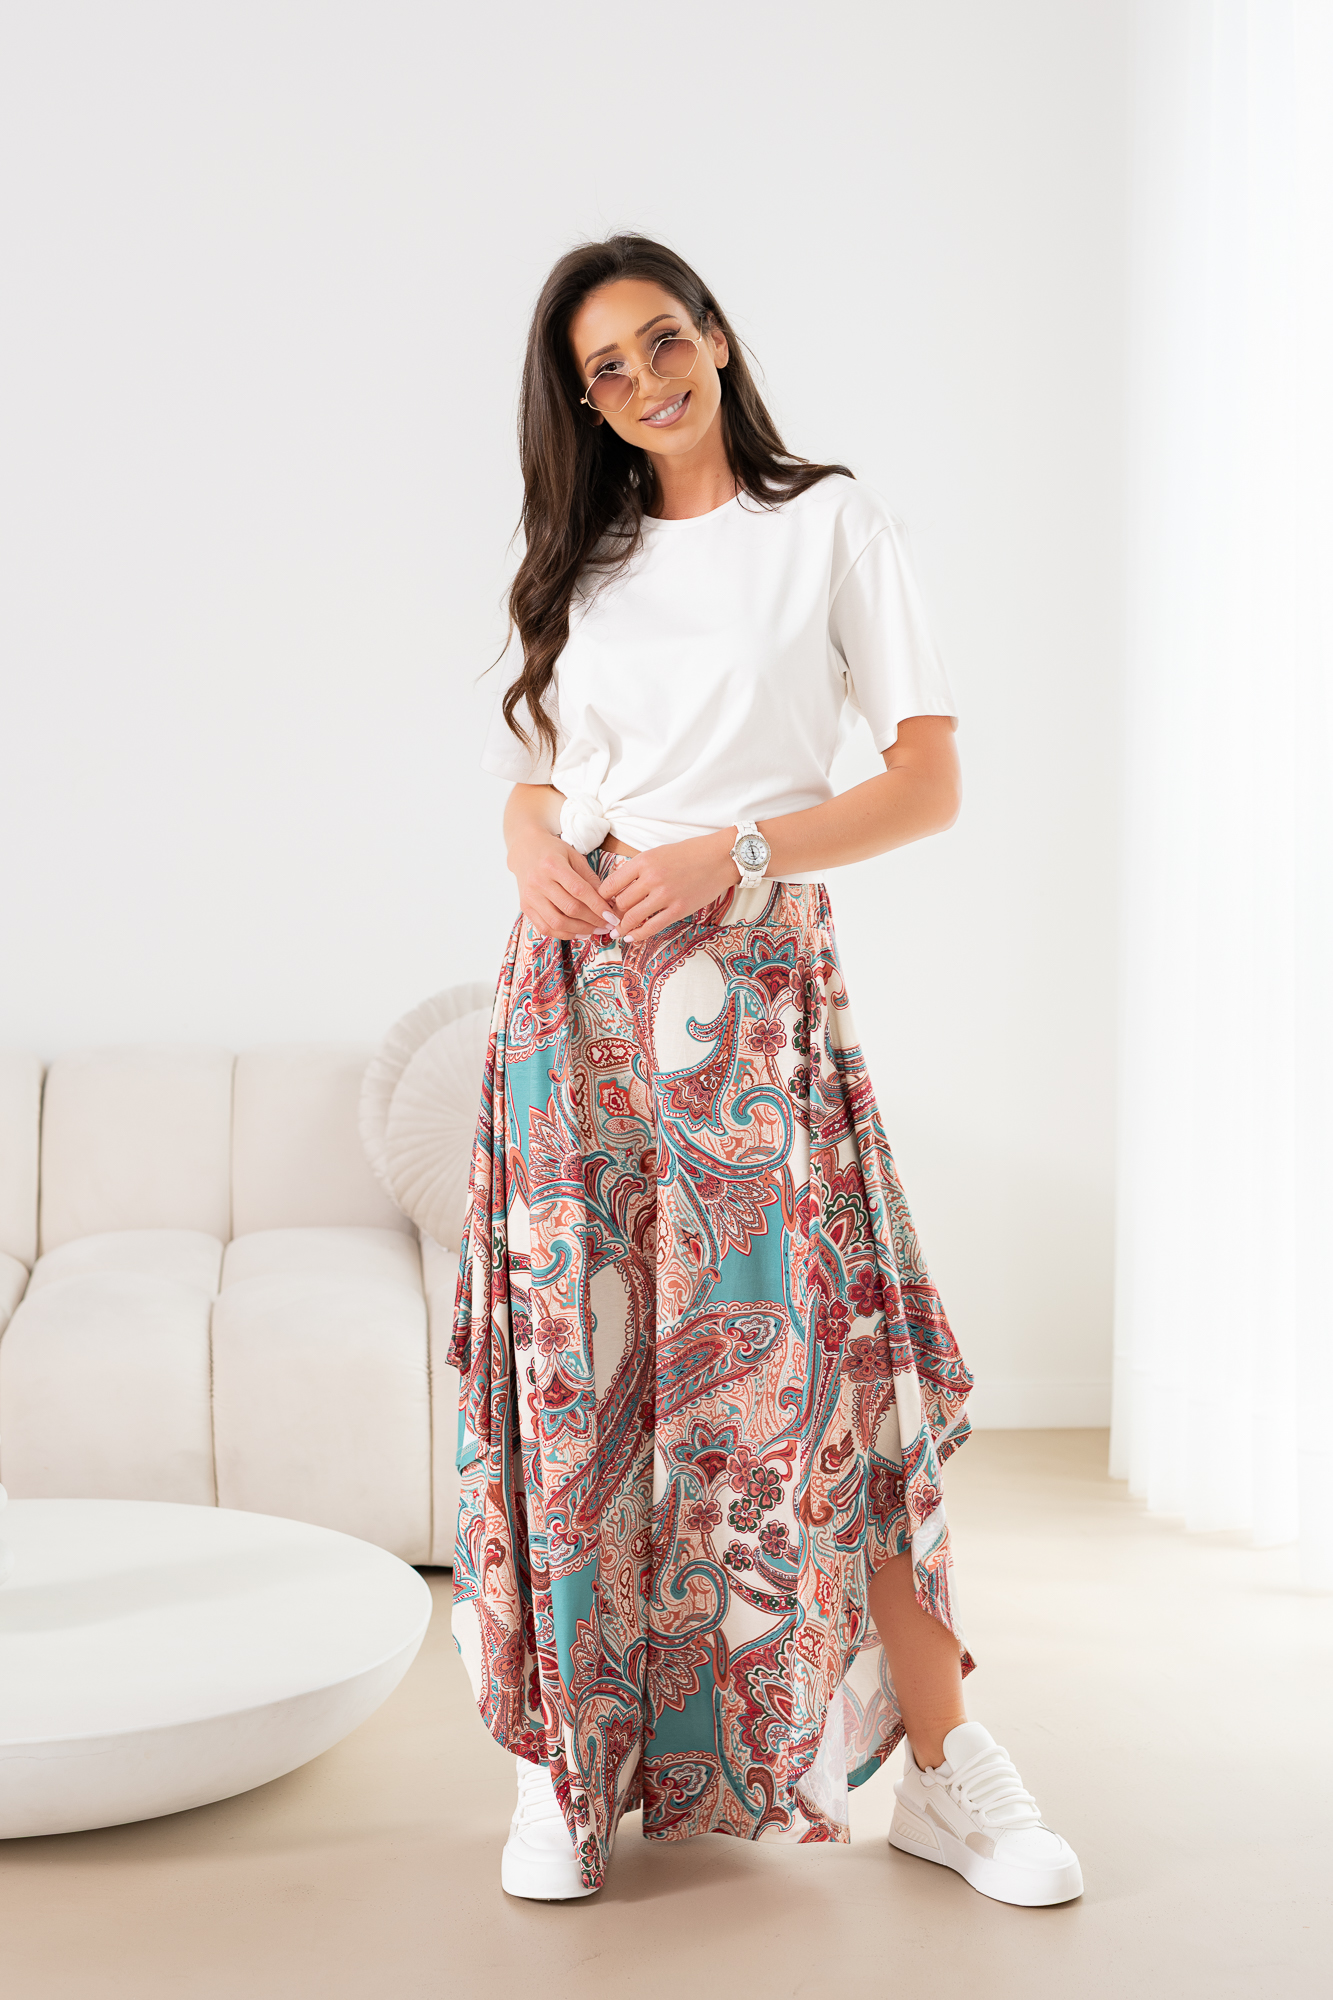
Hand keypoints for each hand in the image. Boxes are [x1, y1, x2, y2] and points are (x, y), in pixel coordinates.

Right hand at [509, 828, 617, 940]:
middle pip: (569, 908)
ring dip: (580, 930)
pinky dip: (564, 934)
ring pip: (557, 922)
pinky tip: (579, 932)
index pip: (579, 890)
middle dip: (593, 920)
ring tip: (596, 930)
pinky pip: (545, 928)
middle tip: (608, 925)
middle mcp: (538, 882)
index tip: (612, 916)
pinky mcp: (525, 907)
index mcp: (552, 865)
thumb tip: (607, 901)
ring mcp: (530, 896)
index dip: (597, 906)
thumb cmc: (553, 851)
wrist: (525, 850)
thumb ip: (589, 878)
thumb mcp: (574, 856)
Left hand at [603, 831, 738, 941]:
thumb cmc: (688, 855)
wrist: (719, 858)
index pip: (611, 884)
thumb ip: (638, 870)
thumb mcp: (657, 854)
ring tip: (617, 932)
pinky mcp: (678, 909)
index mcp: (643, 861)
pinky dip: (638, 934)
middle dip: (614, 913)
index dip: (603, 897)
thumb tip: (617, 891)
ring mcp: (665, 895)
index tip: (604, 903)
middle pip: (620, 903)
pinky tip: (631, 937)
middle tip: (612, 919)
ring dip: (622, 927)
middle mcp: (652, 878)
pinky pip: (652, 927)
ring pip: (632, 917)